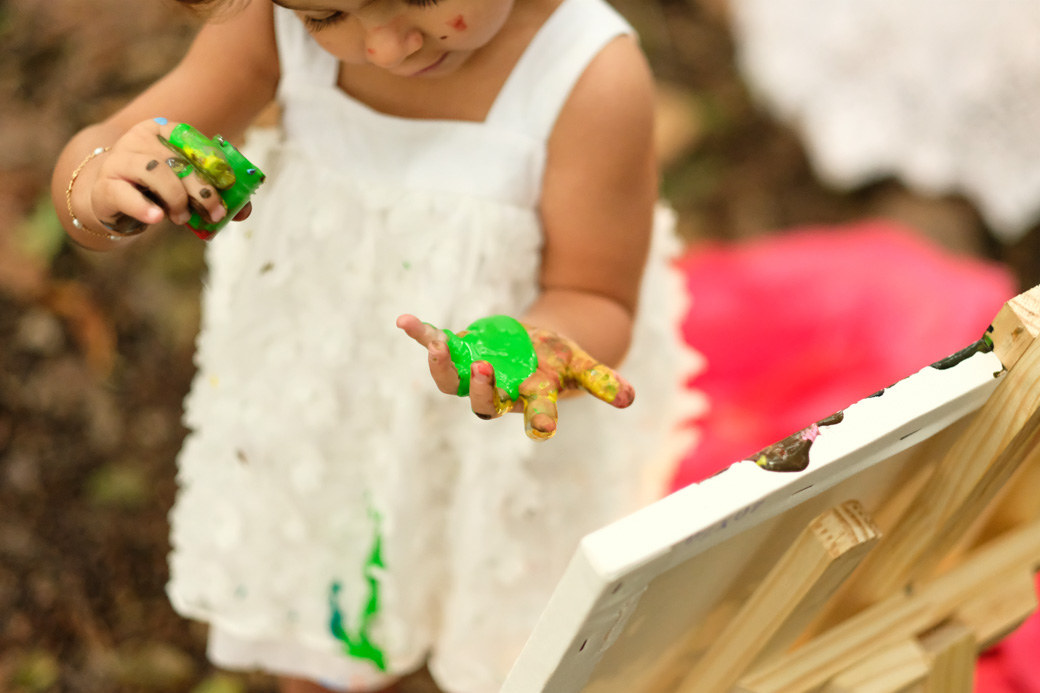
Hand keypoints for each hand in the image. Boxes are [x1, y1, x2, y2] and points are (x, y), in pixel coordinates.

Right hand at [86, 118, 250, 235]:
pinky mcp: (105, 186)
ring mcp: (117, 161)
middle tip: (215, 213)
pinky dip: (144, 208)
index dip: (212, 161)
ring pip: (156, 174)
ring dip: (177, 199)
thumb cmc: (154, 189)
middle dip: (202, 190)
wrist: (110, 200)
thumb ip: (213, 193)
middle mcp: (136, 140)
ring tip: (182, 218)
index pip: (190, 139)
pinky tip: (157, 218)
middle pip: (178, 161)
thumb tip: (244, 210)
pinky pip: (126, 195)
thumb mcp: (184, 187)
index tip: (228, 183)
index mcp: (159, 130)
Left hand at [397, 314, 634, 440]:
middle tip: (484, 367)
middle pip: (486, 402)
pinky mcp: (460, 353)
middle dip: (484, 387)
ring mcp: (475, 374)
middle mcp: (501, 392)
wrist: (533, 349)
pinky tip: (404, 321)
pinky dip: (421, 334)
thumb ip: (603, 381)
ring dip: (443, 366)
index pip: (537, 414)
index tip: (544, 428)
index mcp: (533, 396)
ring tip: (437, 345)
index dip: (539, 420)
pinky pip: (437, 346)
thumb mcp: (582, 364)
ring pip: (453, 381)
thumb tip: (631, 398)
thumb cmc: (558, 359)